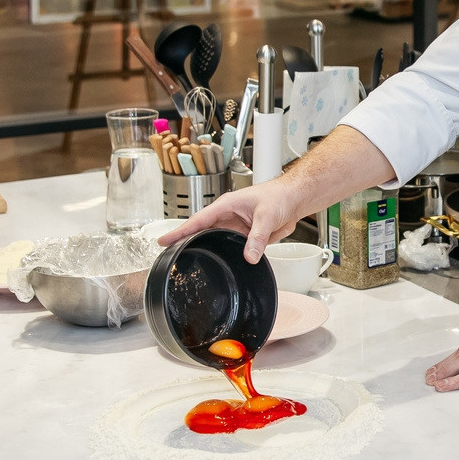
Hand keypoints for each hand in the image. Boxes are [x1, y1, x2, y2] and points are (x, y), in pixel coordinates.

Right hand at [160, 177, 305, 259]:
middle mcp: (228, 216)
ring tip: (187, 261)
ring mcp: (235, 227)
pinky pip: (230, 246)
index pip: (198, 220)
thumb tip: (249, 255)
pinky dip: (223, 254)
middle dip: (185, 241)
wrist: (294, 199)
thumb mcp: (267, 216)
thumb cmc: (280, 196)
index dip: (180, 231)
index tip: (164, 241)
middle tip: (170, 255)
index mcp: (226, 206)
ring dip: (204, 249)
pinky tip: (217, 262)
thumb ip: (258, 236)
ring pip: (215, 240)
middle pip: (201, 231)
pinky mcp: (245, 236)